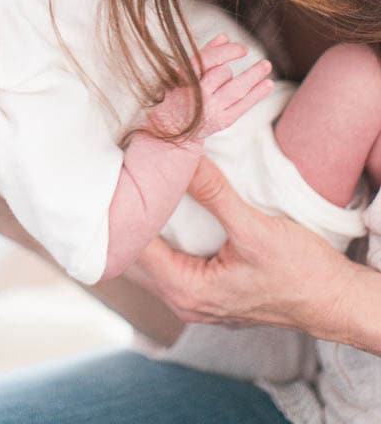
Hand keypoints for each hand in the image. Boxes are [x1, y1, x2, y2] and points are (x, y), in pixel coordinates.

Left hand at [136, 156, 358, 335]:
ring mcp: (197, 298)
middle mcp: (184, 301)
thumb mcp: (254, 229)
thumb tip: (183, 157)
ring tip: (146, 184)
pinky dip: (168, 235)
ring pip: (156, 257)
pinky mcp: (210, 289)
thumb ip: (214, 194)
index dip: (127, 211)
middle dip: (134, 215)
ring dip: (151, 224)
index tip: (124, 175)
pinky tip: (170, 207)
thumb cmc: (300, 273)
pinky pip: (174, 259)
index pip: (135, 247)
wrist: (334, 300)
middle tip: (129, 173)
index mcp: (187, 291)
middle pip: (139, 254)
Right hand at [148, 34, 272, 140]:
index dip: (227, 52)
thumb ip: (205, 53)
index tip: (243, 49)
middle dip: (230, 68)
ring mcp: (211, 110)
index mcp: (184, 78)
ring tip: (266, 65)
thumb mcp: (185, 70)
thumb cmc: (179, 92)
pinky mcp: (222, 121)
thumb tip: (225, 36)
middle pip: (222, 73)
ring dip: (253, 76)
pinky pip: (243, 105)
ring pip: (236, 89)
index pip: (208, 60)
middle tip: (244, 63)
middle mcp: (197, 95)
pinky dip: (257, 94)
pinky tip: (268, 84)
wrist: (172, 126)